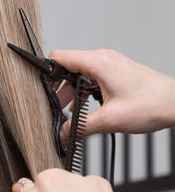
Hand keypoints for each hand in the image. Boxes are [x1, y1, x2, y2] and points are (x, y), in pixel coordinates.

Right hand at [49, 49, 174, 141]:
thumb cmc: (152, 104)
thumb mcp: (111, 119)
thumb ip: (81, 127)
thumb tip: (63, 134)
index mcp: (98, 63)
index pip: (59, 57)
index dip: (46, 72)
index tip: (39, 88)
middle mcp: (102, 59)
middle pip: (67, 66)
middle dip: (57, 87)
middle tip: (54, 106)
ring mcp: (110, 64)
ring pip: (79, 73)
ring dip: (71, 91)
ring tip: (68, 112)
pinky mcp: (115, 72)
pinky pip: (91, 77)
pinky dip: (83, 91)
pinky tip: (85, 109)